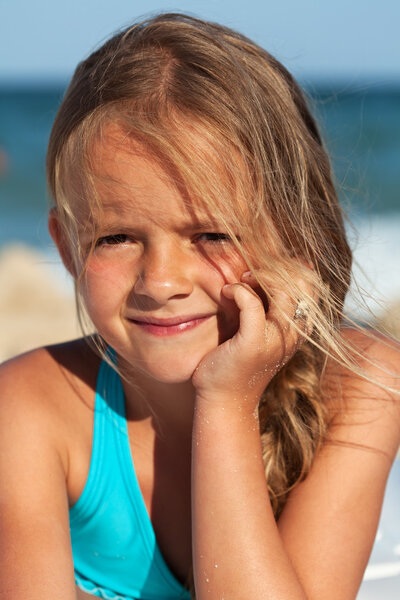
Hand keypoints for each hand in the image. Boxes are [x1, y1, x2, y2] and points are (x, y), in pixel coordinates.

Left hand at [192, 268, 313, 409]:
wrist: (224, 400)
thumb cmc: (236, 362)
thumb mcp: (260, 331)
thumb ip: (268, 307)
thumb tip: (266, 272)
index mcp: (300, 330)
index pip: (312, 286)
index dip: (291, 268)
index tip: (264, 270)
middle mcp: (295, 335)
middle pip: (303, 284)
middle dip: (277, 269)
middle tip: (250, 274)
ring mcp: (277, 340)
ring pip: (282, 292)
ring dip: (258, 277)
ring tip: (240, 281)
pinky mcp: (254, 343)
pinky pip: (251, 303)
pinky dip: (238, 291)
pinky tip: (227, 292)